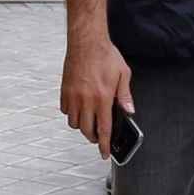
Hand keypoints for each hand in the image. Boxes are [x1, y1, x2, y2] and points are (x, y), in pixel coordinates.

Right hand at [60, 36, 132, 159]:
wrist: (86, 41)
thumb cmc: (105, 55)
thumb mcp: (123, 74)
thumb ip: (125, 95)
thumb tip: (129, 110)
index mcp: (102, 97)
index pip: (103, 129)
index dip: (104, 144)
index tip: (104, 153)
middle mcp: (86, 99)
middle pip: (86, 130)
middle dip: (93, 137)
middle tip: (98, 136)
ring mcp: (73, 95)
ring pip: (73, 122)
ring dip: (81, 126)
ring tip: (88, 121)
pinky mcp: (64, 90)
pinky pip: (64, 110)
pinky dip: (71, 113)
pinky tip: (78, 108)